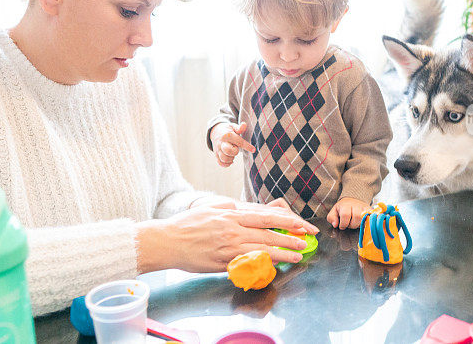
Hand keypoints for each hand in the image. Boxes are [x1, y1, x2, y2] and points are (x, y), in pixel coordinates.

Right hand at [136, 203, 318, 272]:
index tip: (300, 224)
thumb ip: (229, 208)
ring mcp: (229, 247)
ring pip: (263, 249)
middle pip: (268, 233)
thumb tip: (244, 209)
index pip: (265, 217)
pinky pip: (249, 263)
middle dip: (291, 237)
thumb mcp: (210, 208)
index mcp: (231, 214)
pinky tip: (276, 265)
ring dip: (283, 252)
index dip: (286, 220)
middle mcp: (233, 229)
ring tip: (298, 255)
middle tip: (306, 241)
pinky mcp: (224, 262)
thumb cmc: (186, 224)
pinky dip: (264, 263)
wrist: (166, 242)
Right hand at [210, 122, 255, 166]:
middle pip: (229, 151)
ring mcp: (218, 150)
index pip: (238, 142)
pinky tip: (230, 160)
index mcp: (227, 135)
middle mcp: (221, 143)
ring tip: (233, 154)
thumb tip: (244, 124)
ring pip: (224, 158)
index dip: (247, 146)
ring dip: (231, 158)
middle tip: (236, 149)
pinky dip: (227, 164)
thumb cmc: (228, 130)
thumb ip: (239, 128)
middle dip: (235, 152)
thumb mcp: (233, 126)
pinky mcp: (216, 155)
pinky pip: (221, 163)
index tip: (253, 150)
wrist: (215, 132)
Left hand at [327, 197, 370, 229]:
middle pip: (356, 217)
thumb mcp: (334, 212)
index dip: (343, 223)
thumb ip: (332, 218)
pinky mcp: (370, 210)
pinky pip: (369, 218)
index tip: (342, 226)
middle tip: (349, 224)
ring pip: (363, 218)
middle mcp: (356, 205)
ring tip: (354, 223)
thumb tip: (335, 225)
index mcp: (345, 205)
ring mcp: (364, 207)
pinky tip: (361, 223)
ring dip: (358, 224)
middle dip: (352, 225)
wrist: (352, 200)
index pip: (345, 215)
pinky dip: (365, 223)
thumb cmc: (342, 208)